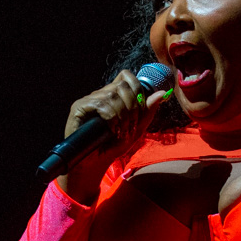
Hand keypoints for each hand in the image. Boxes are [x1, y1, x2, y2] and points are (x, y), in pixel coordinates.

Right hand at [57, 70, 168, 203]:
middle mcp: (100, 94)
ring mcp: (89, 100)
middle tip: (131, 125)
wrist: (95, 164)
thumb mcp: (136, 130)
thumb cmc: (113, 146)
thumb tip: (161, 93)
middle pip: (122, 84)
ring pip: (112, 94)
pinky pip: (100, 103)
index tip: (140, 108)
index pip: (126, 76)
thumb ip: (147, 112)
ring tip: (121, 131)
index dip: (137, 88)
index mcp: (113, 96)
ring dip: (122, 115)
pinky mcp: (79, 107)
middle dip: (133, 106)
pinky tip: (111, 130)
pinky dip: (111, 117)